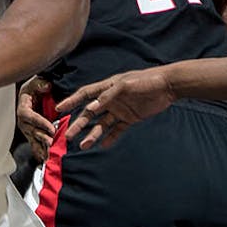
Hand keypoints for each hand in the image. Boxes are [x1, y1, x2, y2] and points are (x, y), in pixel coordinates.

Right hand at [17, 76, 57, 162]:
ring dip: (40, 147)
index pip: (29, 115)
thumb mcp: (36, 81)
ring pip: (33, 139)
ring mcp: (27, 128)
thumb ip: (40, 83)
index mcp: (23, 107)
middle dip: (42, 137)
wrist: (32, 93)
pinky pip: (35, 143)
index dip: (39, 122)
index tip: (51, 128)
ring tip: (47, 156)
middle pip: (31, 130)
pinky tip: (44, 159)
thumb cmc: (34, 87)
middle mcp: (23, 120)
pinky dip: (39, 151)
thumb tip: (46, 86)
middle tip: (52, 143)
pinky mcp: (32, 133)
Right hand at [58, 67, 177, 149]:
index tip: (58, 110)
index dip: (71, 101)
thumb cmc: (146, 80)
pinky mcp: (130, 118)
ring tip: (84, 145)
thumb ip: (108, 96)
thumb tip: (90, 108)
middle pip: (90, 114)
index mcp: (107, 87)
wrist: (167, 86)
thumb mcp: (125, 85)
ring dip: (92, 134)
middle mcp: (110, 100)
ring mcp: (120, 110)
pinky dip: (110, 138)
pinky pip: (117, 130)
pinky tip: (103, 145)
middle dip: (79, 124)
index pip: (85, 95)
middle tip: (68, 136)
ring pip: (102, 124)